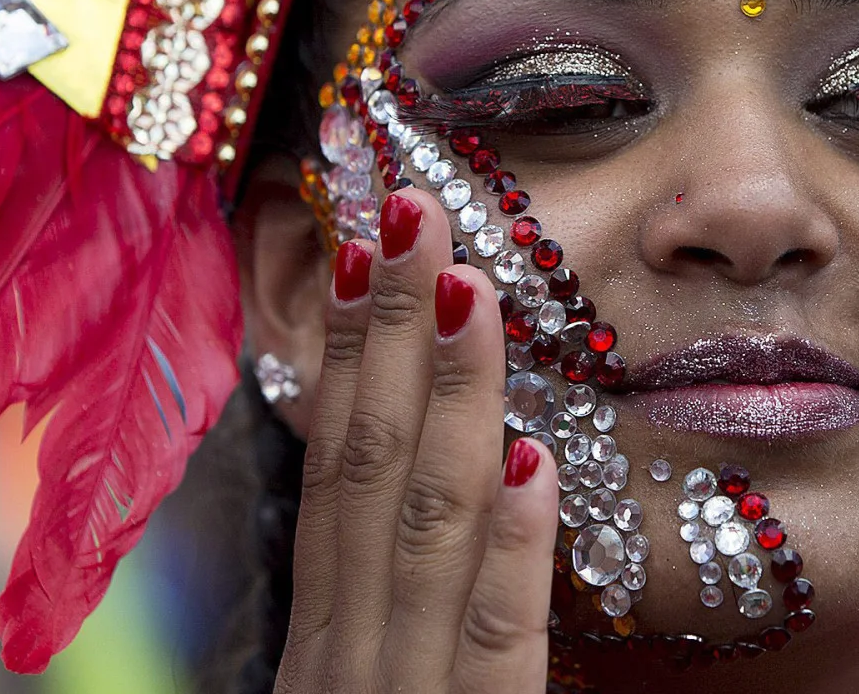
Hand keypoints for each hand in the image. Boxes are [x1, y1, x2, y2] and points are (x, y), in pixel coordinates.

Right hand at [276, 189, 556, 692]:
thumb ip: (382, 618)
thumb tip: (416, 503)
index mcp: (326, 638)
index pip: (334, 472)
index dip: (347, 355)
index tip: (363, 253)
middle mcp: (349, 653)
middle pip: (369, 465)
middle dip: (389, 329)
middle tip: (414, 212)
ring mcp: (408, 692)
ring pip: (430, 521)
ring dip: (451, 395)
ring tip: (466, 287)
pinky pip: (498, 633)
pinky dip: (513, 543)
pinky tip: (532, 458)